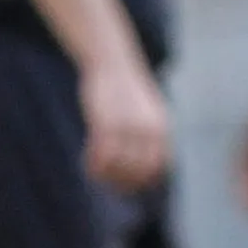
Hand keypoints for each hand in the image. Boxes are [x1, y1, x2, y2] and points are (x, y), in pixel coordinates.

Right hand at [80, 59, 173, 191]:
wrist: (114, 62)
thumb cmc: (128, 91)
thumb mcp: (147, 112)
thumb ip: (150, 136)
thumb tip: (149, 163)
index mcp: (161, 129)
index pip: (156, 167)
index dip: (140, 181)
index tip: (124, 185)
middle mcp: (148, 130)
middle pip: (137, 171)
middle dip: (120, 181)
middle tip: (104, 180)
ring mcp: (129, 127)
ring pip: (119, 166)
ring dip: (105, 174)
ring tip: (94, 170)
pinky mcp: (107, 123)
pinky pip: (102, 155)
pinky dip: (94, 164)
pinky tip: (86, 160)